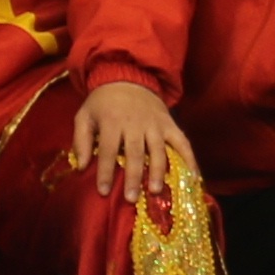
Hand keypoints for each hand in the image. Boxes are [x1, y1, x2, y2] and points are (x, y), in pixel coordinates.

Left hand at [70, 78, 194, 202]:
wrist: (128, 76)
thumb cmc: (103, 102)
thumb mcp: (85, 115)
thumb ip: (81, 140)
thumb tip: (81, 166)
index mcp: (112, 121)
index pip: (109, 149)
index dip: (105, 171)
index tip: (103, 191)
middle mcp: (135, 123)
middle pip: (135, 152)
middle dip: (133, 176)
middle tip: (130, 198)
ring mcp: (155, 124)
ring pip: (158, 150)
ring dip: (157, 171)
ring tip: (154, 190)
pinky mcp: (169, 124)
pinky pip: (182, 142)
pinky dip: (189, 158)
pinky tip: (193, 177)